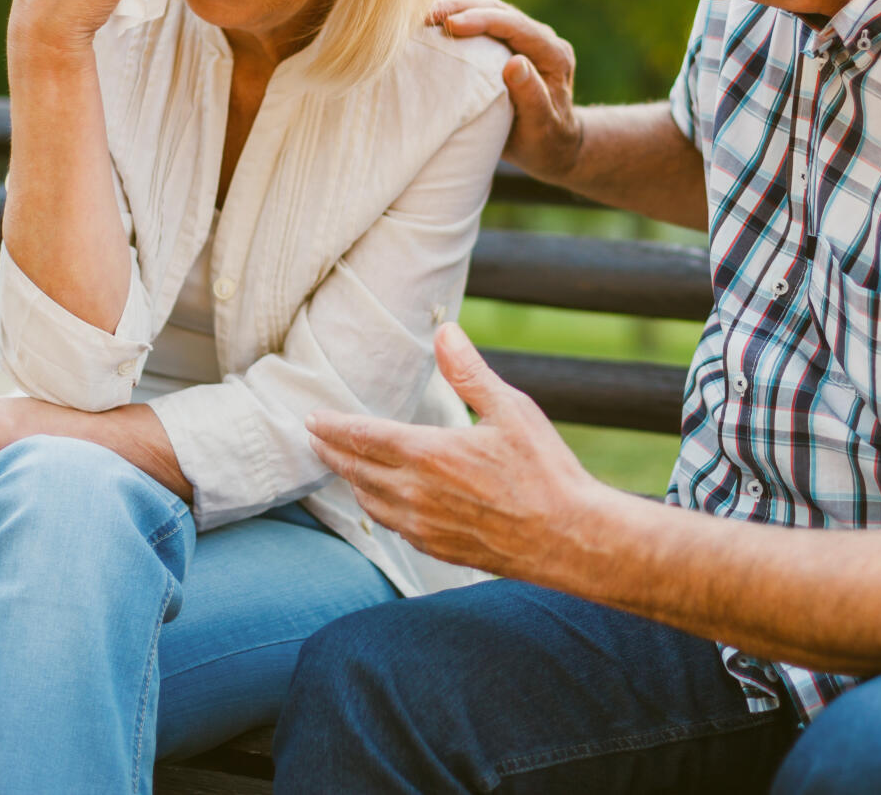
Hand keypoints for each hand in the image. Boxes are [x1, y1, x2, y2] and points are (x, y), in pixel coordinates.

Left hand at [304, 324, 607, 580]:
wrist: (568, 539)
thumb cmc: (545, 471)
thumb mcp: (511, 409)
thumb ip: (469, 372)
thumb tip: (444, 332)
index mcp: (428, 454)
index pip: (362, 437)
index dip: (332, 426)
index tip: (312, 418)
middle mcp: (415, 493)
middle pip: (355, 470)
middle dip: (331, 451)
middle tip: (314, 437)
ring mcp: (423, 526)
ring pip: (369, 501)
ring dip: (351, 480)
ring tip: (343, 465)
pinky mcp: (437, 548)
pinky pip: (392, 526)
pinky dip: (376, 507)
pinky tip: (381, 501)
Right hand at [428, 0, 583, 182]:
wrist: (552, 144)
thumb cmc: (546, 142)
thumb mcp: (543, 126)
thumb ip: (533, 96)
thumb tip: (516, 64)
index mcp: (553, 53)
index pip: (515, 24)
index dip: (482, 19)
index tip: (451, 25)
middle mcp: (539, 36)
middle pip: (497, 7)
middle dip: (460, 5)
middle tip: (424, 13)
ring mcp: (521, 33)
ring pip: (485, 3)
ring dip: (452, 1)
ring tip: (419, 5)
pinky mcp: (504, 38)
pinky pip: (478, 12)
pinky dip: (453, 5)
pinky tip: (428, 3)